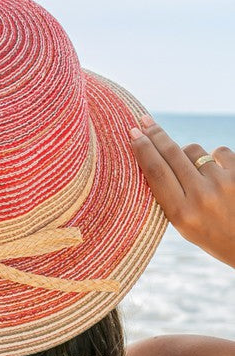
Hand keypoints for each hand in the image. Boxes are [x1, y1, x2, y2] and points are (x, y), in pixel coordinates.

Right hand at [130, 114, 234, 268]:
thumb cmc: (211, 233)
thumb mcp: (183, 225)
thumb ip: (168, 195)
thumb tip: (153, 155)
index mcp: (181, 214)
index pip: (156, 172)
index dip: (142, 149)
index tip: (133, 134)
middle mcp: (200, 197)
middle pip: (170, 154)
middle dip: (155, 135)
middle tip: (144, 121)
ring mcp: (222, 184)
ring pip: (194, 150)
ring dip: (189, 154)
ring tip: (195, 172)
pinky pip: (219, 151)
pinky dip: (215, 158)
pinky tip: (217, 173)